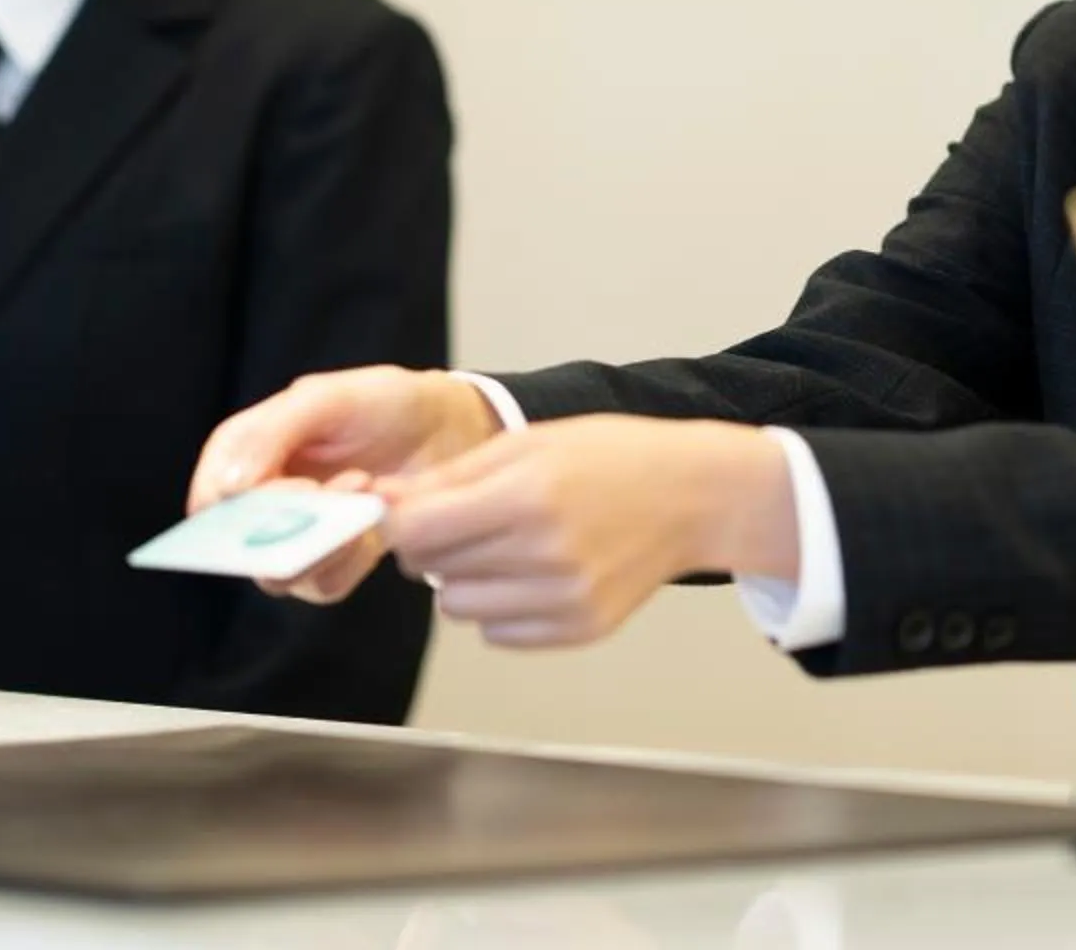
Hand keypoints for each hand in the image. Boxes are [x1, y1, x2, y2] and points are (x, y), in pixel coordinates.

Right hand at [188, 366, 502, 605]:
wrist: (451, 427)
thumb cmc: (384, 403)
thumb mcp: (329, 397)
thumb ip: (272, 432)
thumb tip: (226, 490)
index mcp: (248, 454)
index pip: (209, 499)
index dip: (233, 507)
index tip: (288, 486)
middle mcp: (264, 502)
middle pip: (238, 548)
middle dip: (282, 526)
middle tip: (330, 488)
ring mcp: (299, 537)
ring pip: (280, 576)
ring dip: (322, 542)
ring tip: (365, 487)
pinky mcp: (338, 562)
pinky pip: (325, 585)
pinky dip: (350, 558)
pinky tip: (377, 514)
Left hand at [379, 416, 797, 647]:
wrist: (693, 496)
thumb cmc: (611, 457)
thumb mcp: (530, 442)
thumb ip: (452, 476)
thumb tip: (382, 501)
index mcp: (528, 496)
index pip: (417, 531)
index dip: (402, 520)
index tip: (415, 509)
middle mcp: (545, 555)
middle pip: (432, 571)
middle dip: (434, 546)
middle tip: (470, 521)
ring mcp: (564, 599)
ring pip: (459, 609)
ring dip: (465, 580)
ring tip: (505, 546)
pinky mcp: (579, 629)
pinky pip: (498, 634)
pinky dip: (501, 608)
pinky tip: (534, 572)